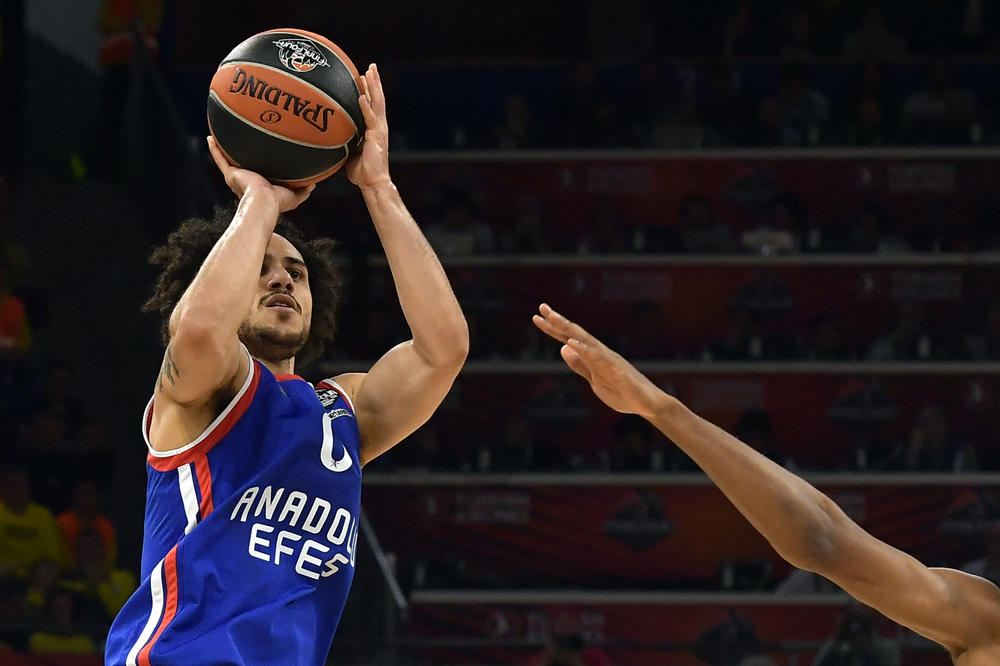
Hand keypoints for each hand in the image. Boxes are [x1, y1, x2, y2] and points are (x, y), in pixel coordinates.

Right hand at [206, 135, 314, 212]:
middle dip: (240, 157)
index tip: (261, 159)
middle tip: (240, 146)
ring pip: (227, 160)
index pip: (258, 175)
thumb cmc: (278, 203)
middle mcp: (245, 181)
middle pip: (241, 166)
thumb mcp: (294, 197)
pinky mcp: (231, 174)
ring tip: (220, 137)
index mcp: (258, 186)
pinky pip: (220, 159)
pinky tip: (210, 138)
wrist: (264, 202)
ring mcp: (236, 177)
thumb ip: (303, 191)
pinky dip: (214, 149)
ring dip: (223, 150)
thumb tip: (313, 184)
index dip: (259, 168)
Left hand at [346, 63, 391, 189]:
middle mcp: (379, 126)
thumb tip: (330, 136)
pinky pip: (370, 118)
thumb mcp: (350, 151)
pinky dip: (366, 106)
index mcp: (374, 128)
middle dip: (375, 82)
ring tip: (369, 72)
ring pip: (377, 103)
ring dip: (373, 87)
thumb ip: (344, 140)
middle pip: (378, 99)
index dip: (370, 90)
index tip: (365, 76)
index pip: (373, 104)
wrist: (372, 183)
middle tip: (371, 67)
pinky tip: (361, 95)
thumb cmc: (361, 171)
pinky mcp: (376, 137)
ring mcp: (379, 130)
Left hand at [532, 303, 666, 418]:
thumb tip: (563, 347)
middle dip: (558, 321)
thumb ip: (580, 365)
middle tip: (542, 307)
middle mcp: (601, 353)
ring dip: (569, 329)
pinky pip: (599, 359)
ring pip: (586, 341)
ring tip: (554, 318)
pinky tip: (572, 342)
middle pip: (576, 334)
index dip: (553, 329)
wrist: (649, 404)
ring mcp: (610, 360)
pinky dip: (585, 350)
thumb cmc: (623, 393)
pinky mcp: (617, 371)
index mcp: (593, 357)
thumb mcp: (594, 381)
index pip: (570, 339)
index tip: (537, 317)